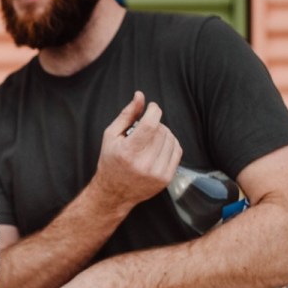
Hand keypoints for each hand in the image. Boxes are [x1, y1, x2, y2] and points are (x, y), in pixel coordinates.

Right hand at [93, 91, 181, 209]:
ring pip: (170, 139)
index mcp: (127, 152)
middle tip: (145, 127)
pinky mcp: (166, 178)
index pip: (150, 124)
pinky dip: (171, 143)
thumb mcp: (111, 136)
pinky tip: (159, 145)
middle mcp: (143, 164)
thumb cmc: (110, 161)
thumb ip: (127, 114)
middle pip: (161, 130)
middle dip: (155, 123)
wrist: (114, 192)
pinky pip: (177, 151)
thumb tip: (140, 96)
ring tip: (151, 138)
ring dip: (163, 133)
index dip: (154, 110)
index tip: (152, 107)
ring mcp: (156, 172)